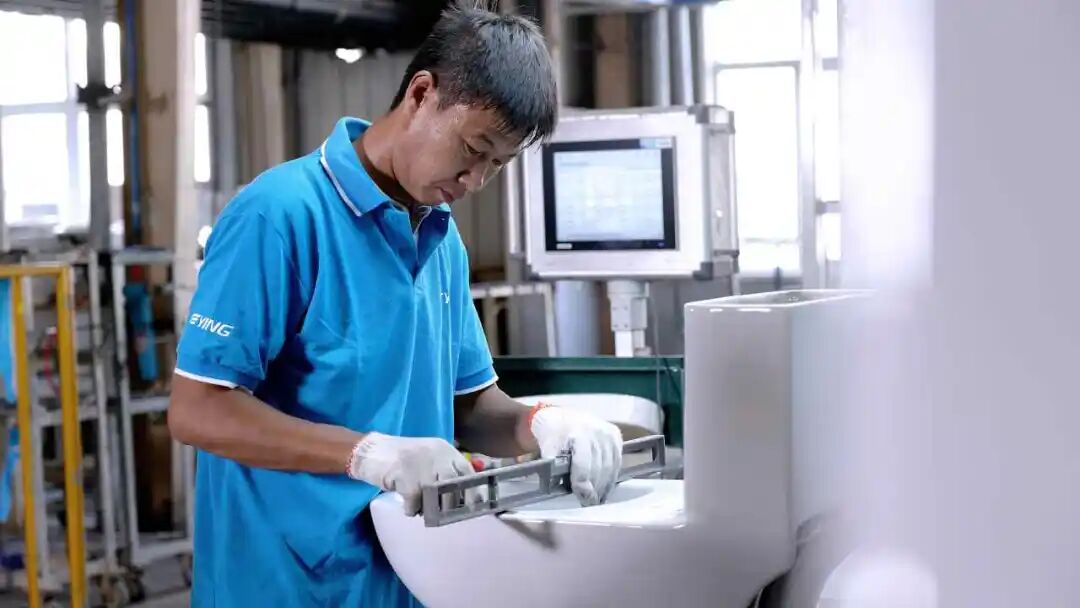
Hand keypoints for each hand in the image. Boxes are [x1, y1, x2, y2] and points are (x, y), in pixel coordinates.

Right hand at [348, 432, 482, 515]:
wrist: (371, 451)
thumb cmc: (403, 458)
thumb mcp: (429, 457)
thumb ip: (445, 470)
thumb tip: (463, 496)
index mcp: (444, 450)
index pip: (467, 471)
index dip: (472, 490)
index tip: (474, 506)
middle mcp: (435, 455)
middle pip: (454, 485)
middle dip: (452, 502)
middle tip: (445, 512)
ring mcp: (420, 466)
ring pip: (436, 496)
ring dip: (431, 507)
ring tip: (423, 507)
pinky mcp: (404, 478)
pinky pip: (414, 503)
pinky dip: (412, 509)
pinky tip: (408, 505)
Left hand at [530, 406, 622, 505]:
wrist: (561, 416)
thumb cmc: (552, 434)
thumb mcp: (547, 449)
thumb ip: (552, 468)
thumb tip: (556, 488)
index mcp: (577, 433)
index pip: (583, 464)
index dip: (582, 484)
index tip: (582, 497)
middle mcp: (596, 431)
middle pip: (599, 468)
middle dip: (594, 489)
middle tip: (589, 502)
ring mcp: (608, 433)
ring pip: (610, 467)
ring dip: (604, 486)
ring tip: (598, 499)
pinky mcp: (615, 435)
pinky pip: (617, 461)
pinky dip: (611, 476)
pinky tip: (605, 487)